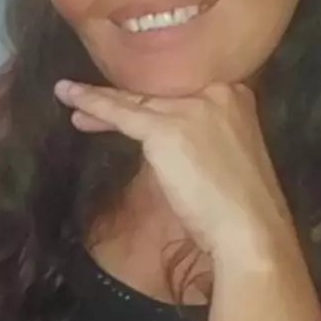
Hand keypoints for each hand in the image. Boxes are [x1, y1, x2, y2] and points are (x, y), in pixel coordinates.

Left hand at [54, 79, 294, 265]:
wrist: (249, 229)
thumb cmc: (239, 205)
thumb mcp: (226, 154)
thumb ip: (203, 135)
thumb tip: (168, 139)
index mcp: (234, 96)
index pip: (179, 90)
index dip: (149, 97)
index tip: (128, 101)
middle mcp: (215, 92)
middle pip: (155, 92)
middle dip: (122, 98)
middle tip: (89, 99)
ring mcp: (191, 108)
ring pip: (135, 100)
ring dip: (98, 100)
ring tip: (70, 96)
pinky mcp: (166, 128)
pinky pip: (120, 113)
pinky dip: (92, 104)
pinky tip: (71, 98)